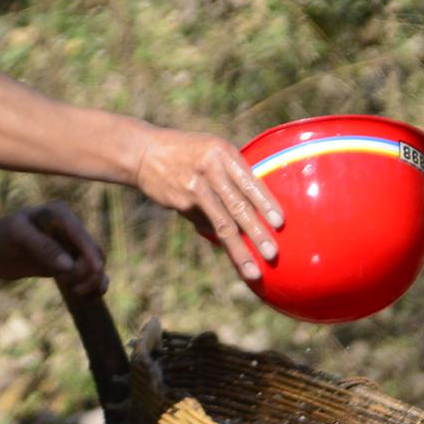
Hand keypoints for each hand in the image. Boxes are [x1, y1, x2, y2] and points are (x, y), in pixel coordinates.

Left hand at [0, 201, 106, 296]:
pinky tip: (87, 298)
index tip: (78, 279)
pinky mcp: (66, 263)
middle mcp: (70, 228)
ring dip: (91, 283)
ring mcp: (69, 246)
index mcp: (62, 214)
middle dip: (88, 274)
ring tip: (74, 291)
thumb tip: (70, 266)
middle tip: (66, 283)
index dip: (89, 261)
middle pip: (95, 256)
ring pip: (95, 267)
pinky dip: (93, 287)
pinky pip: (88, 276)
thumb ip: (44, 248)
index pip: (86, 240)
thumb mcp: (18, 237)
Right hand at [133, 128, 283, 280]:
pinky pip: (206, 225)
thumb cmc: (187, 152)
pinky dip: (218, 238)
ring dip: (239, 251)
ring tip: (253, 271)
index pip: (249, 182)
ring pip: (222, 224)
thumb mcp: (212, 152)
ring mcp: (194, 189)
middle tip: (272, 254)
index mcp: (223, 153)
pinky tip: (230, 251)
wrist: (144, 153)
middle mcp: (210, 170)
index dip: (266, 203)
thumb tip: (255, 209)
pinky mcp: (181, 204)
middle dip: (257, 233)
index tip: (280, 224)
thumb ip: (232, 175)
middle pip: (239, 206)